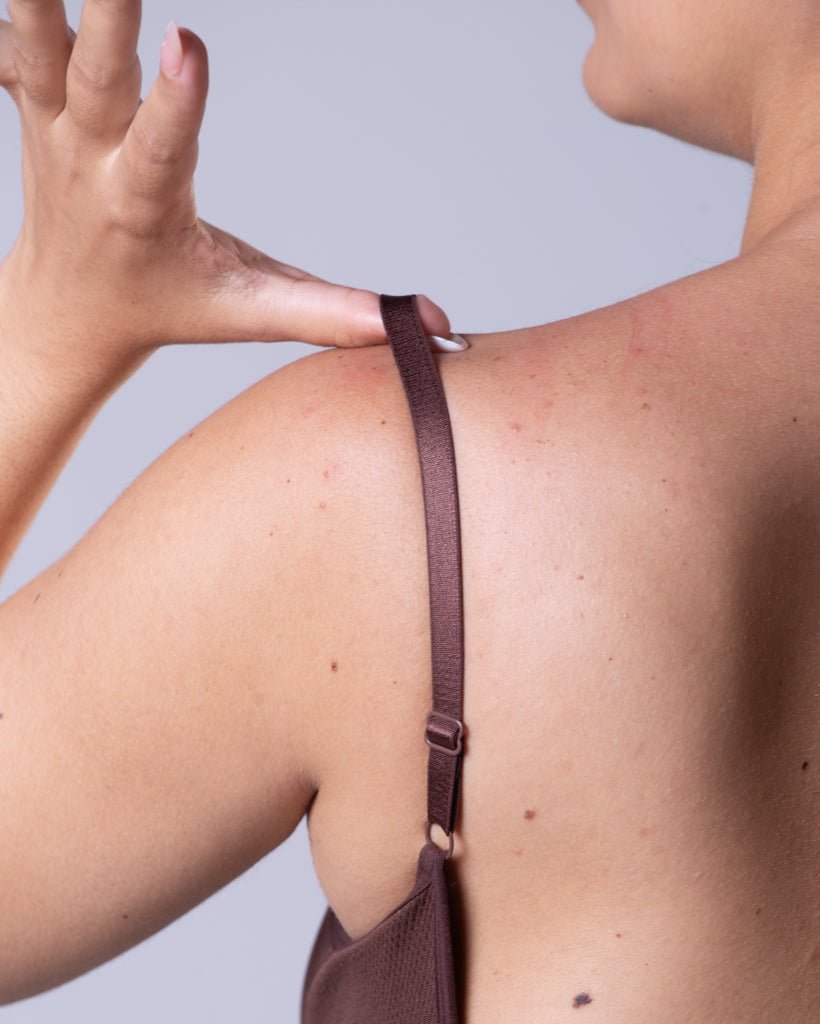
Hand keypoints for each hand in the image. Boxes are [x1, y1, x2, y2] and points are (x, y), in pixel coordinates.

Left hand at [0, 1, 452, 371]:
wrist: (67, 311)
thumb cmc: (165, 307)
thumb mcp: (245, 313)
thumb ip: (329, 312)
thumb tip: (422, 324)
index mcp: (144, 209)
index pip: (163, 151)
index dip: (176, 101)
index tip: (187, 43)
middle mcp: (89, 161)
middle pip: (95, 77)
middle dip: (107, 14)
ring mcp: (51, 126)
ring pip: (36, 43)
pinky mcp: (31, 100)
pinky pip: (15, 38)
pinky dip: (18, 5)